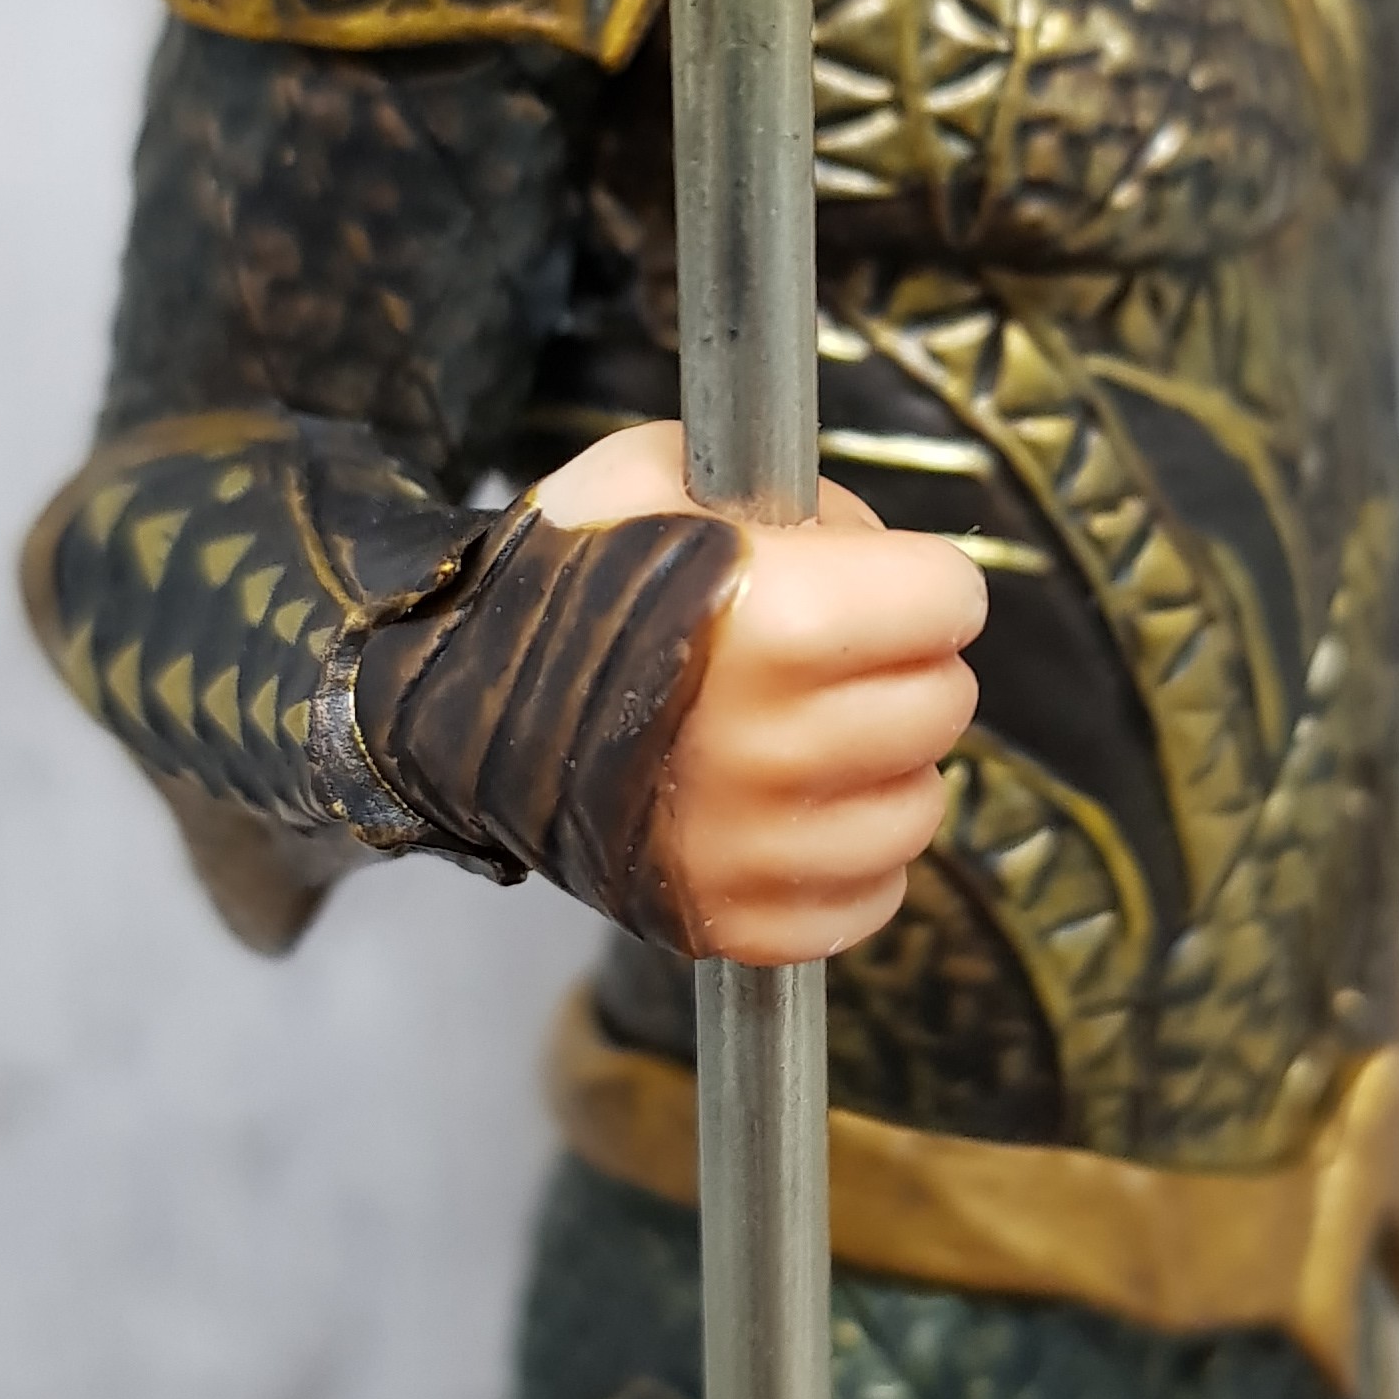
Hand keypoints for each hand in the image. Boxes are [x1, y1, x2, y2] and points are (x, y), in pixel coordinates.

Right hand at [534, 421, 985, 963]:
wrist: (447, 704)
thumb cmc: (567, 577)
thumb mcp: (664, 474)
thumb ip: (787, 496)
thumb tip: (874, 549)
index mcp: (775, 620)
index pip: (951, 599)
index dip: (920, 580)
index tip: (879, 582)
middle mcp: (775, 747)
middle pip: (944, 704)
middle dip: (903, 666)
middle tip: (840, 658)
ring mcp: (752, 851)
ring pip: (919, 809)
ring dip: (885, 767)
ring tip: (814, 735)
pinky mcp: (732, 924)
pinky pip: (868, 898)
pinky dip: (849, 858)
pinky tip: (796, 813)